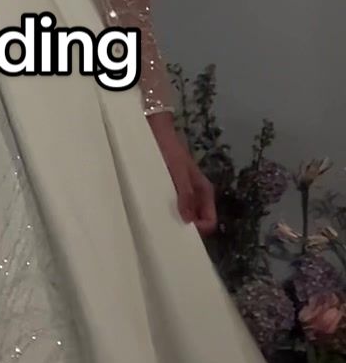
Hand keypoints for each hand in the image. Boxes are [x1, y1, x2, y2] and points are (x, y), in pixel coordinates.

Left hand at [146, 111, 217, 234]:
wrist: (155, 130)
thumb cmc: (170, 150)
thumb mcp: (178, 172)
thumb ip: (185, 195)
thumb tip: (188, 221)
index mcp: (204, 191)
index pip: (210, 221)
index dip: (200, 230)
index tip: (182, 232)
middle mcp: (195, 194)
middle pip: (197, 220)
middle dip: (186, 228)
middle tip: (167, 231)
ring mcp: (182, 192)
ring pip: (184, 214)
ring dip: (174, 220)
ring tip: (158, 222)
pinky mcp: (169, 188)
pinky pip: (171, 206)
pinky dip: (165, 211)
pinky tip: (152, 213)